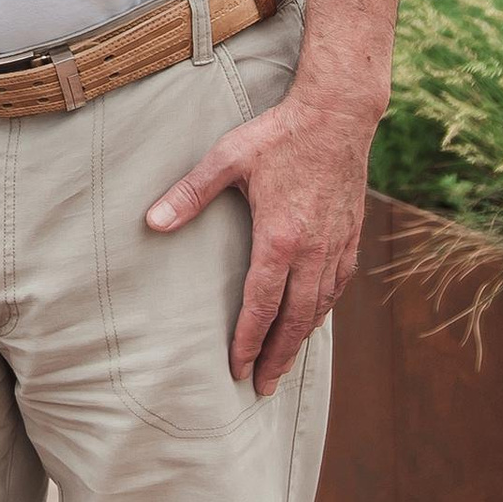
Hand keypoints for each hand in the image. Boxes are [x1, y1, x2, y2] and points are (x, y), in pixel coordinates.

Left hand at [145, 87, 376, 395]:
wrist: (338, 113)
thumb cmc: (278, 134)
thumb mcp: (227, 158)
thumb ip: (190, 193)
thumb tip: (152, 222)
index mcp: (280, 237)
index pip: (261, 305)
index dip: (248, 341)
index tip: (236, 369)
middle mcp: (312, 249)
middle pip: (294, 319)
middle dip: (276, 357)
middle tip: (262, 388)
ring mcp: (335, 244)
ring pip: (320, 307)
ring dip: (301, 340)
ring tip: (283, 365)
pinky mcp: (350, 235)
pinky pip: (338, 286)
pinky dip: (324, 310)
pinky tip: (314, 320)